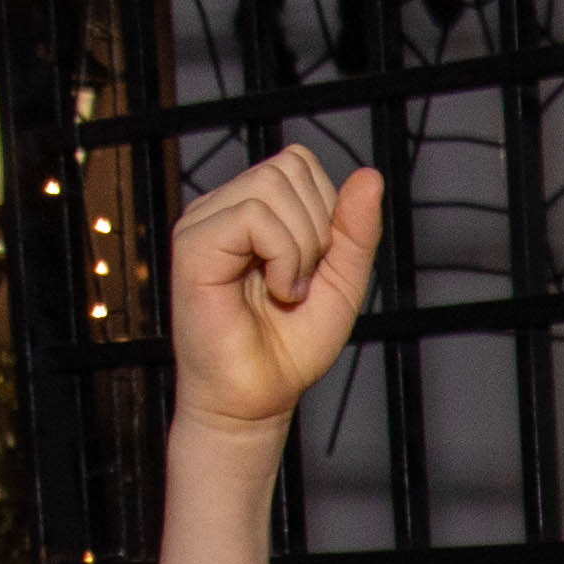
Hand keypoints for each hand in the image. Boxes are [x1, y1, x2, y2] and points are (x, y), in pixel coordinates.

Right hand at [173, 145, 383, 441]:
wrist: (258, 399)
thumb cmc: (290, 346)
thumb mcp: (343, 280)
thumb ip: (357, 230)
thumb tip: (370, 175)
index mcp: (251, 209)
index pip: (300, 163)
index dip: (326, 210)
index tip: (315, 266)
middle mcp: (222, 207)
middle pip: (290, 166)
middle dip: (317, 228)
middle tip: (300, 281)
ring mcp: (203, 222)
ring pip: (272, 185)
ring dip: (300, 247)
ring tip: (287, 290)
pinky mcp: (192, 244)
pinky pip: (252, 215)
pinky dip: (283, 256)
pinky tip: (277, 292)